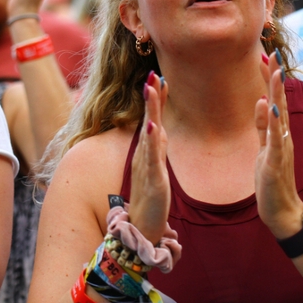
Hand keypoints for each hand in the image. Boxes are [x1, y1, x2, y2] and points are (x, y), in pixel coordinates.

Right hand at [128, 70, 170, 244]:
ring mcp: (148, 166)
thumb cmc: (149, 199)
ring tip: (151, 90)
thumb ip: (156, 147)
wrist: (143, 228)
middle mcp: (145, 154)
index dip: (156, 99)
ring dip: (151, 110)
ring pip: (150, 133)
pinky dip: (152, 142)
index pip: (153, 119)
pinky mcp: (154, 181)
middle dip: (151, 97)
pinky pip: (152, 158)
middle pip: (149, 120)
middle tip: (152, 74)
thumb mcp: (155, 167)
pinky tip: (154, 127)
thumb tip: (158, 127)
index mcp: (148, 151)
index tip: (159, 76)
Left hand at [254, 52, 302, 239]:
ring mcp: (281, 147)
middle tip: (274, 53)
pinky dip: (272, 122)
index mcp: (279, 132)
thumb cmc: (272, 180)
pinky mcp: (275, 161)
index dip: (270, 78)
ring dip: (277, 93)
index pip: (275, 99)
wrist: (282, 212)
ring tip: (276, 72)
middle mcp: (284, 135)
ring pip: (279, 115)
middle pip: (280, 100)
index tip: (266, 55)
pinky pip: (274, 138)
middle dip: (276, 77)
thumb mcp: (265, 148)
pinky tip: (269, 106)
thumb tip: (262, 101)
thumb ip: (264, 126)